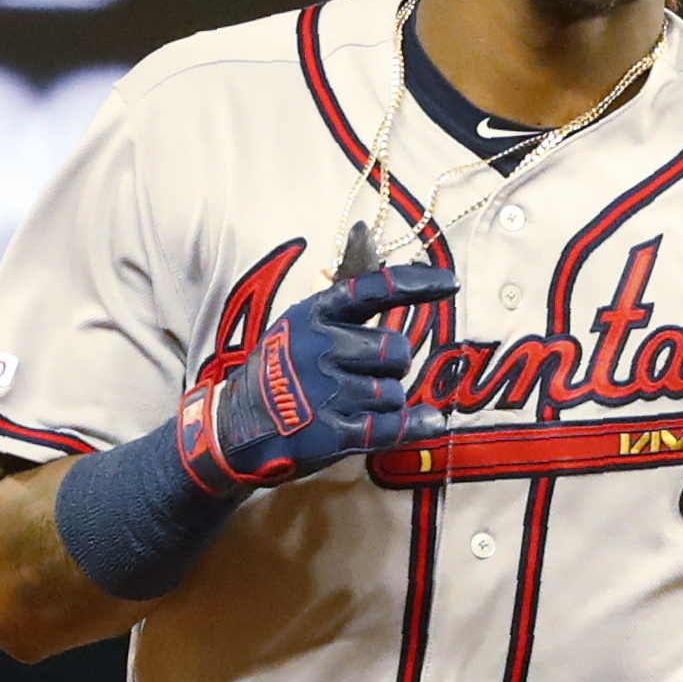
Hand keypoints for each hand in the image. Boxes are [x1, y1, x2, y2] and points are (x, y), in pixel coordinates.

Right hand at [177, 264, 457, 494]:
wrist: (232, 430)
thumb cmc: (274, 375)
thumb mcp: (295, 327)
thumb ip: (337, 304)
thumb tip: (371, 249)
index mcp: (313, 315)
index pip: (374, 289)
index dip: (417, 284)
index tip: (450, 283)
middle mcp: (321, 347)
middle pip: (396, 352)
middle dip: (390, 368)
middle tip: (361, 379)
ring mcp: (326, 390)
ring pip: (394, 393)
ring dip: (383, 404)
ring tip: (347, 407)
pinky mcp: (332, 432)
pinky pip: (391, 426)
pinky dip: (414, 427)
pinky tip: (430, 424)